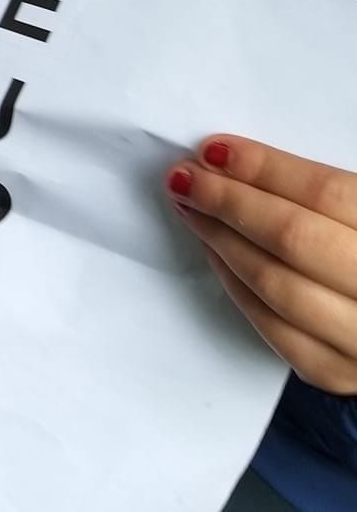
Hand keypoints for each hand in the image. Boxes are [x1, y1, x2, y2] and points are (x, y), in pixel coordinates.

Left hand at [168, 137, 356, 393]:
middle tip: (186, 175)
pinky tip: (214, 251)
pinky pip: (273, 328)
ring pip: (276, 285)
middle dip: (229, 201)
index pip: (328, 195)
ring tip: (190, 206)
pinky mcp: (337, 374)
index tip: (215, 149)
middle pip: (294, 238)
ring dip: (222, 239)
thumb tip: (247, 162)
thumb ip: (328, 195)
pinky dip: (236, 284)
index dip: (265, 168)